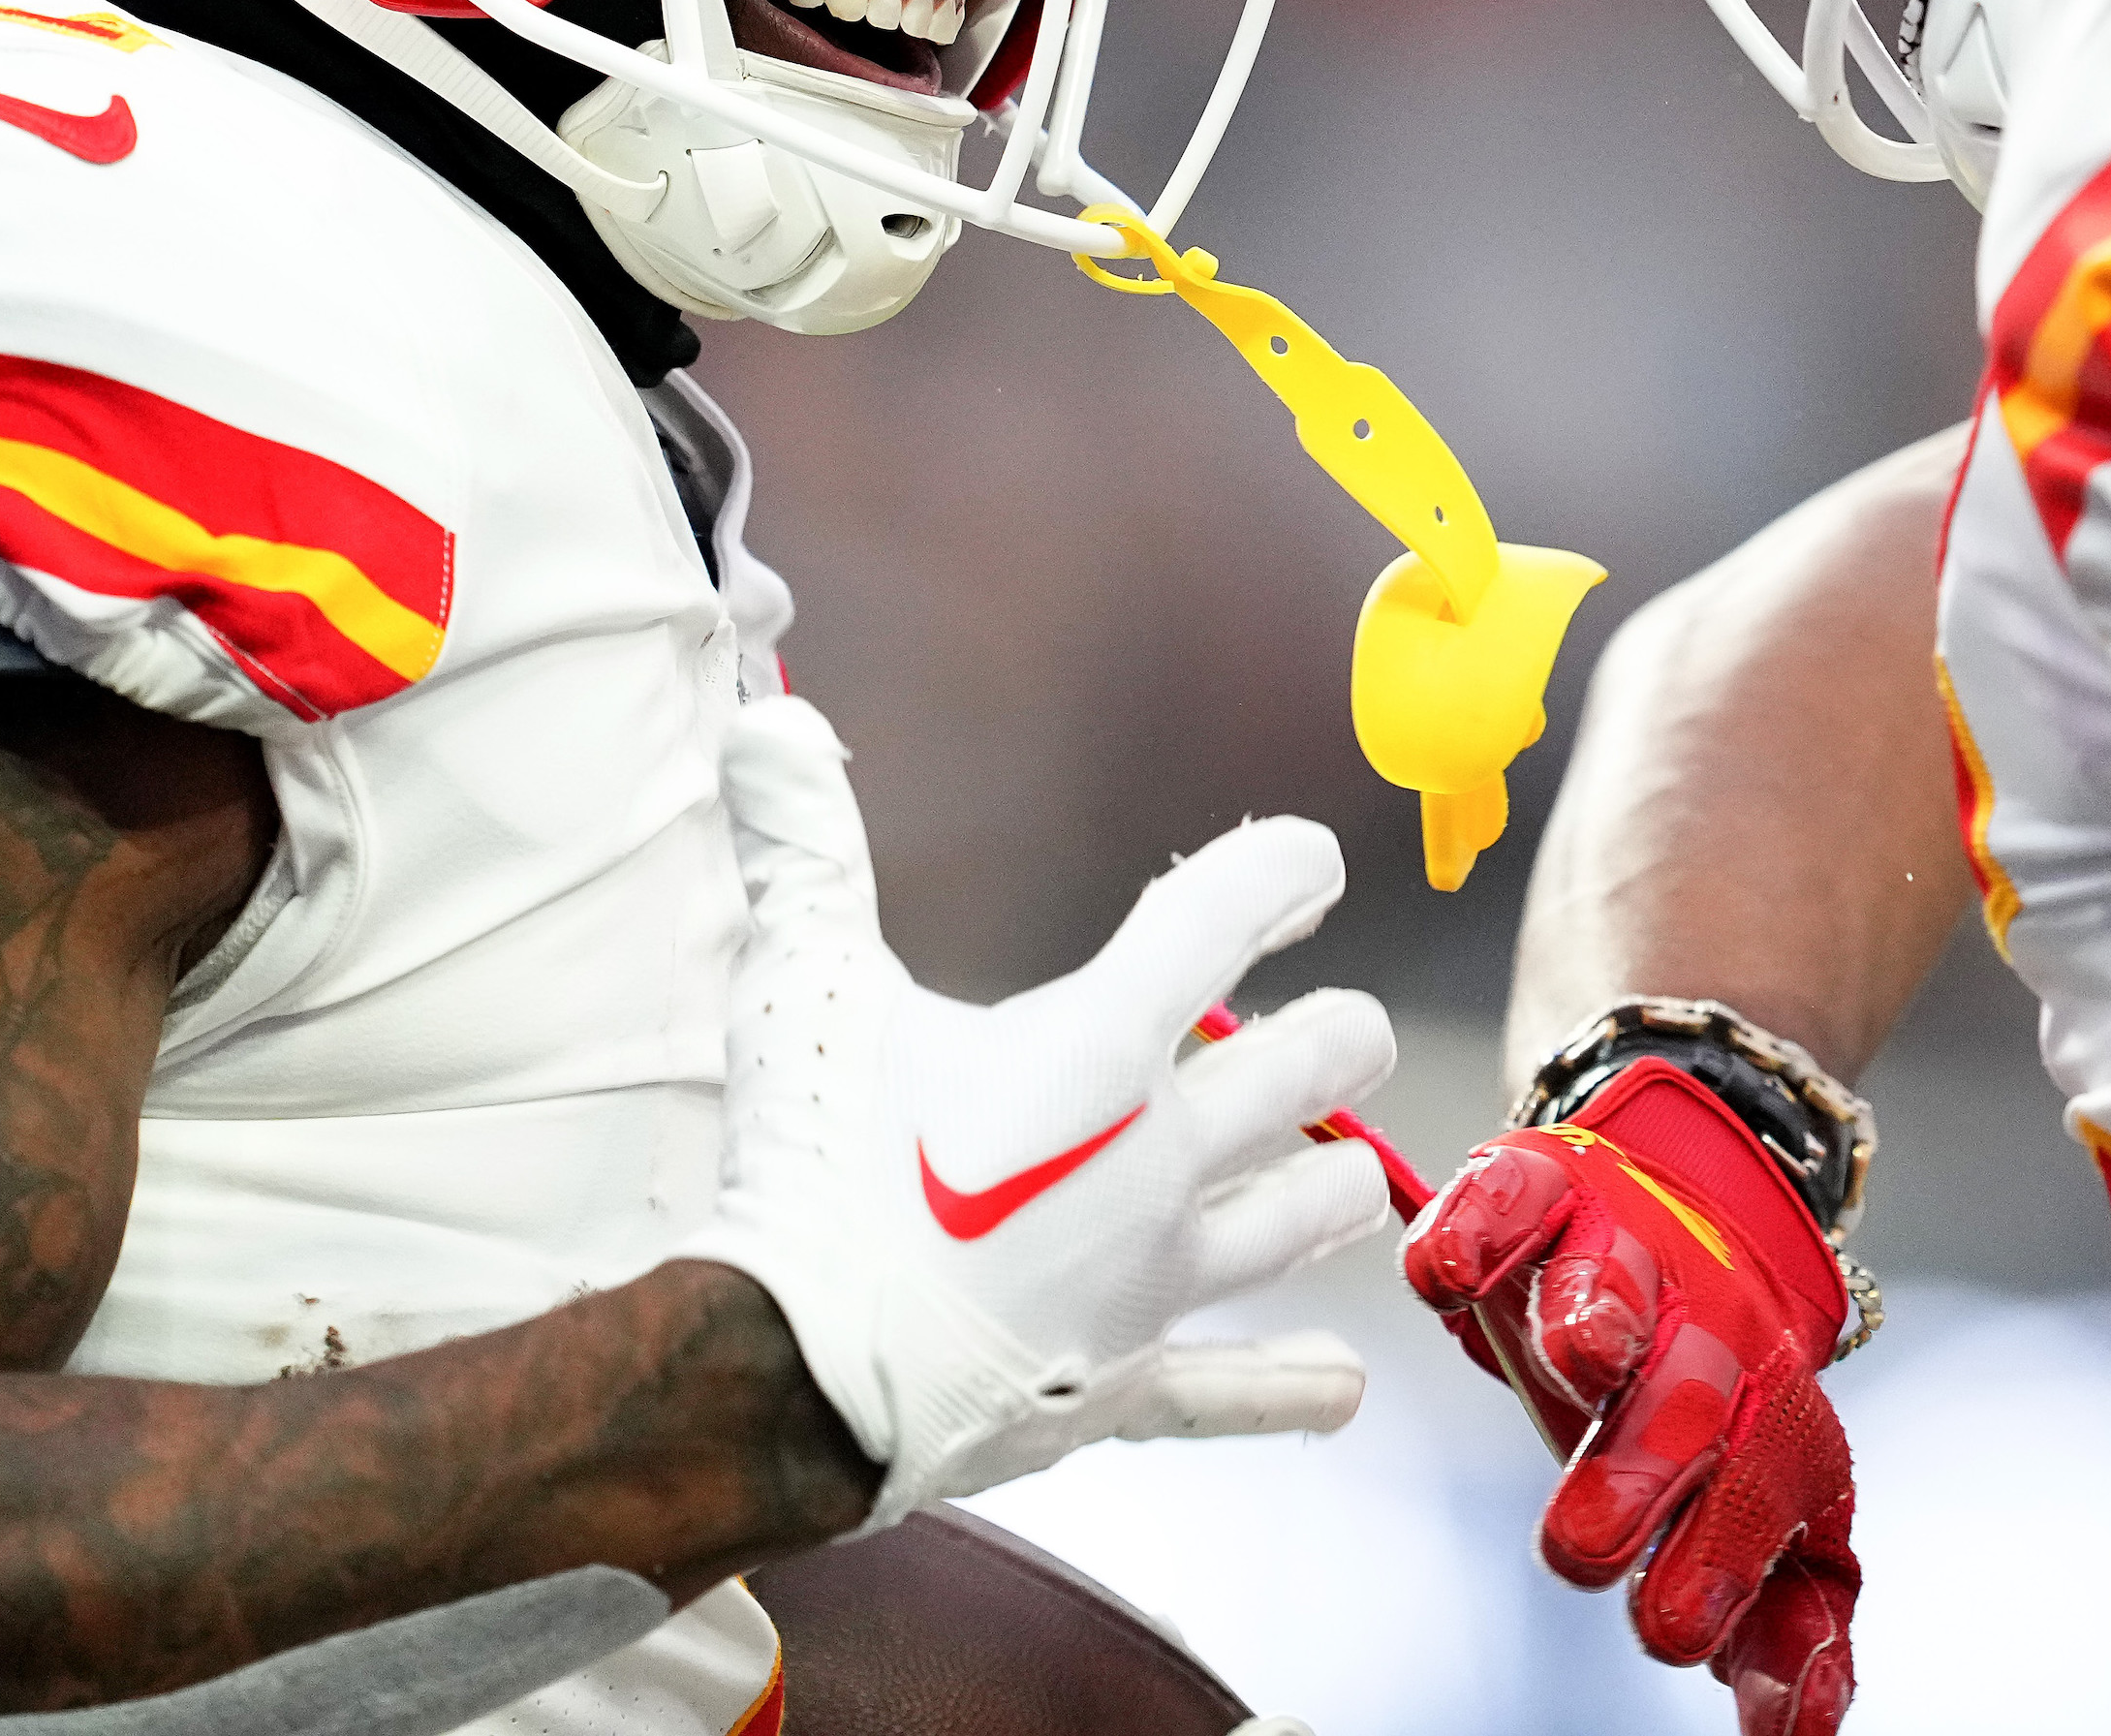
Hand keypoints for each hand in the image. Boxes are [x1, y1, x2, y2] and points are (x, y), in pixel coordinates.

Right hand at [674, 698, 1398, 1528]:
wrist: (784, 1371)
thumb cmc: (806, 1166)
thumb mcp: (803, 984)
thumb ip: (805, 851)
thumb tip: (770, 721)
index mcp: (1095, 1044)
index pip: (1231, 911)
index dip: (1287, 867)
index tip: (1307, 865)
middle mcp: (1157, 1153)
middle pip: (1322, 1062)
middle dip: (1338, 1033)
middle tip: (1330, 1029)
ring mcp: (1153, 1277)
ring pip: (1313, 1213)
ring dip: (1331, 1186)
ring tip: (1337, 1176)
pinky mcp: (1123, 1380)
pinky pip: (1235, 1389)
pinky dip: (1290, 1388)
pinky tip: (1340, 1388)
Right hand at [1402, 1057, 1862, 1732]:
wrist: (1688, 1210)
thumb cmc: (1700, 1399)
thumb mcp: (1748, 1508)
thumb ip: (1779, 1623)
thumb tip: (1796, 1734)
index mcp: (1766, 1416)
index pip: (1771, 1482)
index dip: (1727, 1553)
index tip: (1674, 1630)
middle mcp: (1703, 1331)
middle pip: (1694, 1392)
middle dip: (1648, 1462)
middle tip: (1588, 1544)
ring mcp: (1622, 1250)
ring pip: (1615, 1280)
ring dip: (1597, 1315)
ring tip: (1580, 1363)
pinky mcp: (1541, 1189)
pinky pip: (1511, 1197)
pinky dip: (1475, 1229)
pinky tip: (1450, 1273)